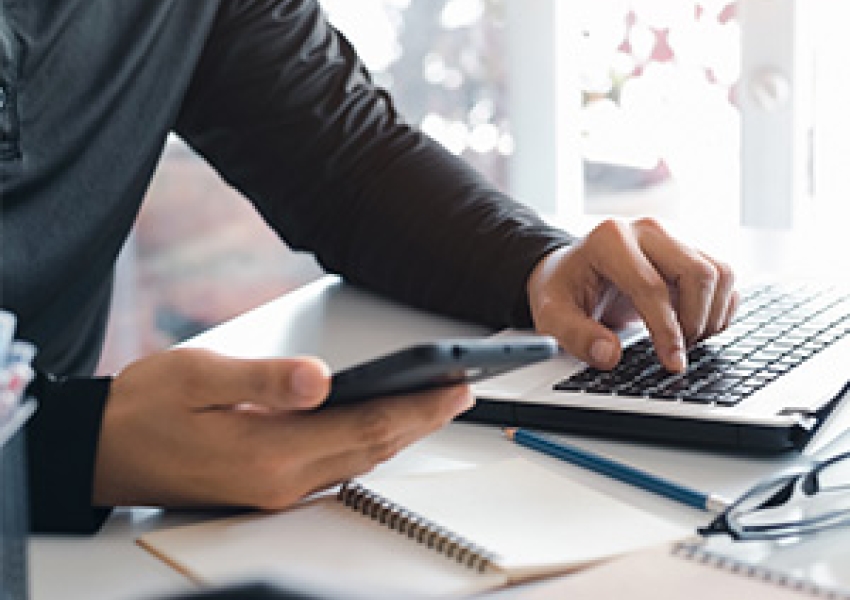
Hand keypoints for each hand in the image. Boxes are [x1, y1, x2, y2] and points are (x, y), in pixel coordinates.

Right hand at [92, 348, 472, 507]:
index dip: (417, 406)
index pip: (365, 426)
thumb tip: (320, 378)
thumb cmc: (144, 409)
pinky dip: (369, 442)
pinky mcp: (269, 487)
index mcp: (269, 453)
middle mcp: (281, 481)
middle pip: (372, 447)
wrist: (103, 451)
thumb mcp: (199, 377)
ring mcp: (276, 490)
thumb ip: (263, 380)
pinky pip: (336, 466)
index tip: (455, 386)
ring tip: (435, 404)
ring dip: (401, 432)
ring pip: (359, 460)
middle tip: (462, 391)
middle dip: (424, 419)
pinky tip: (381, 425)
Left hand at [526, 218, 737, 372]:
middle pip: (698, 274)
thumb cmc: (563, 290)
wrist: (570, 272)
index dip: (667, 331)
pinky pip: (725, 278)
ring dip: (711, 316)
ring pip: (720, 274)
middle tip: (676, 354)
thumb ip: (576, 336)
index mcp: (609, 239)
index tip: (672, 363)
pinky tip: (693, 328)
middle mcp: (646, 230)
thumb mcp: (551, 315)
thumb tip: (608, 355)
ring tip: (684, 341)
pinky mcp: (689, 250)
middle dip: (695, 322)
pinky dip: (719, 308)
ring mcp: (672, 237)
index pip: (652, 287)